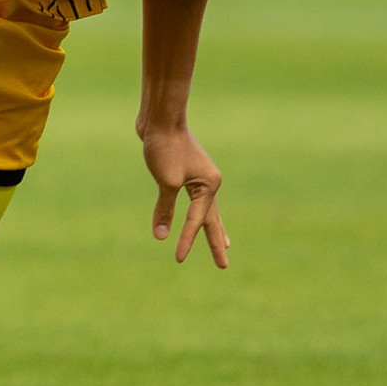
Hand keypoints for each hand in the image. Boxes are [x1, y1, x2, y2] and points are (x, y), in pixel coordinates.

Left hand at [138, 120, 228, 269]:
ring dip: (214, 229)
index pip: (195, 220)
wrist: (161, 119)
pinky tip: (199, 218)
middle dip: (217, 243)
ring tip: (226, 244)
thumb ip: (165, 210)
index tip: (178, 259)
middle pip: (213, 220)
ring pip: (207, 211)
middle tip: (223, 266)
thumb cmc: (165, 147)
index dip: (187, 241)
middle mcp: (209, 183)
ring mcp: (199, 178)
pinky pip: (194, 202)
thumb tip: (161, 236)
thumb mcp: (165, 181)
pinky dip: (196, 214)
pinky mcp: (187, 174)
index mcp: (209, 185)